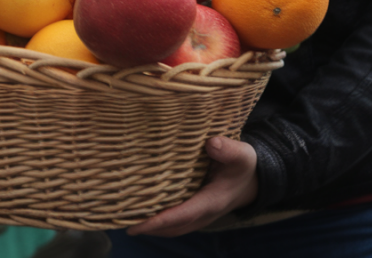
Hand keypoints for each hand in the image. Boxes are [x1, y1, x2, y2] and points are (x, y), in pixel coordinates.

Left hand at [127, 136, 258, 237]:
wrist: (252, 179)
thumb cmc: (243, 165)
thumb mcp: (242, 155)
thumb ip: (229, 150)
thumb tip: (212, 143)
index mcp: (211, 202)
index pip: (181, 215)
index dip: (158, 221)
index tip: (136, 224)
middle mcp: (202, 214)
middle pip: (171, 227)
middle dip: (146, 227)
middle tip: (119, 219)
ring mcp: (198, 215)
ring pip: (170, 227)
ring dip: (149, 225)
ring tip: (123, 216)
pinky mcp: (193, 211)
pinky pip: (173, 220)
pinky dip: (156, 220)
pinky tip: (139, 209)